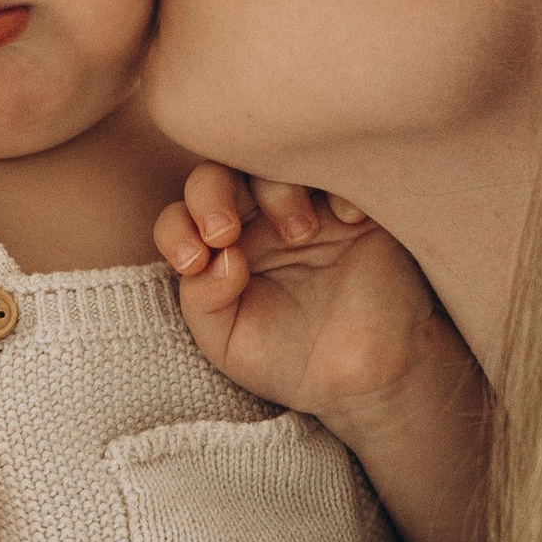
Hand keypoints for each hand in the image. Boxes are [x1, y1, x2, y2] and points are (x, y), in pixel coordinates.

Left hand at [154, 168, 456, 431]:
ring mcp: (309, 208)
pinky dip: (340, 183)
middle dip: (211, 194)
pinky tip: (348, 219)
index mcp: (223, 248)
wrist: (365, 382)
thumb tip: (214, 256)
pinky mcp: (357, 208)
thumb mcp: (227, 340)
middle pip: (220, 171)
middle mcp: (258, 220)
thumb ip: (202, 300)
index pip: (183, 215)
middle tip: (224, 233)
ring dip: (275, 188)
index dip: (177, 228)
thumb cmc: (290, 359)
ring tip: (299, 233)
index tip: (194, 262)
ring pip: (277, 160)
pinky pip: (345, 168)